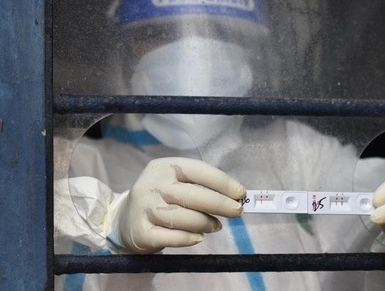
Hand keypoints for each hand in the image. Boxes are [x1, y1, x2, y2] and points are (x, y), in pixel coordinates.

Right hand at [115, 157, 245, 253]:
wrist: (123, 219)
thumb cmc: (160, 198)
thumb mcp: (175, 183)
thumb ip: (201, 187)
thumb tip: (234, 197)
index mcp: (164, 166)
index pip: (198, 170)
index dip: (223, 182)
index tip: (240, 193)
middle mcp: (152, 184)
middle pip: (194, 195)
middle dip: (221, 204)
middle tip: (237, 212)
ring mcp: (144, 208)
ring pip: (185, 217)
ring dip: (206, 224)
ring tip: (215, 226)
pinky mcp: (141, 232)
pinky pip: (173, 237)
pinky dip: (190, 239)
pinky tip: (198, 238)